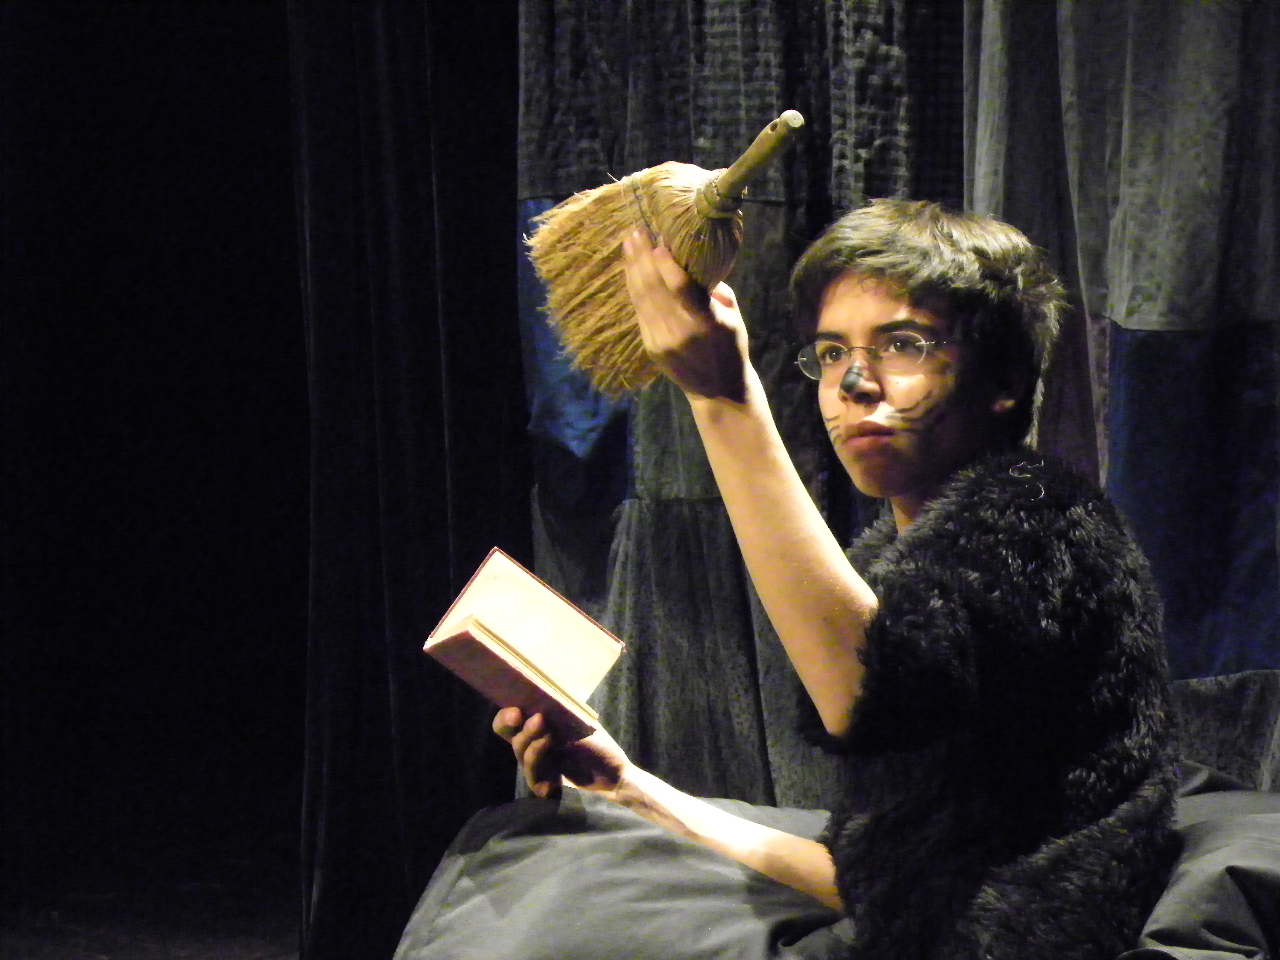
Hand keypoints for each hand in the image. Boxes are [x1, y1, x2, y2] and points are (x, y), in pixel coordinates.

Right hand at [492, 707, 632, 800]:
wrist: (615, 773)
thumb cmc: (597, 745)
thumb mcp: (580, 721)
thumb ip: (560, 710)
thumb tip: (544, 693)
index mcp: (536, 730)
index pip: (507, 723)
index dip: (505, 717)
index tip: (516, 711)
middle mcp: (533, 747)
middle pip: (511, 739)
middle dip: (522, 729)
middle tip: (539, 719)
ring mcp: (539, 768)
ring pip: (522, 758)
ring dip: (534, 746)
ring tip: (551, 737)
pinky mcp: (546, 787)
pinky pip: (535, 782)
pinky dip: (542, 776)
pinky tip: (553, 777)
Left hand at [622, 228, 748, 401]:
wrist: (718, 391)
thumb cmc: (731, 347)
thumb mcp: (733, 316)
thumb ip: (713, 289)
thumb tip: (692, 261)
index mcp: (708, 323)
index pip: (684, 290)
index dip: (668, 266)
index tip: (659, 242)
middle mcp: (681, 332)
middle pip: (655, 289)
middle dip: (643, 257)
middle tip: (636, 230)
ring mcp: (661, 340)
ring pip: (642, 298)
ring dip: (633, 267)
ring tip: (629, 242)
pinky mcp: (650, 346)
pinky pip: (639, 310)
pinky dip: (634, 286)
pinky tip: (631, 268)